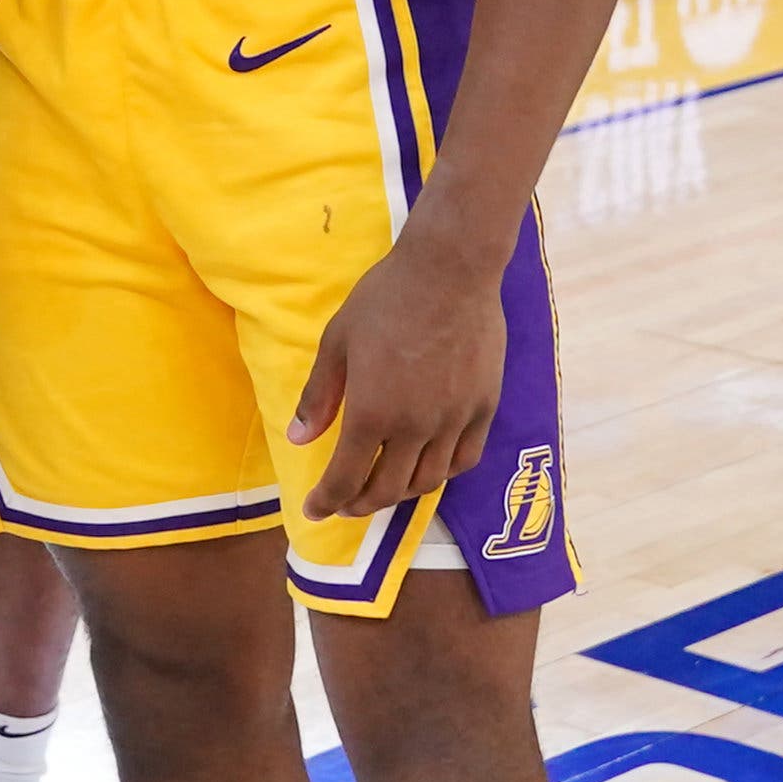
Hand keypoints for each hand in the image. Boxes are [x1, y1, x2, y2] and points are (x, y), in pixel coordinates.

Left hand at [287, 231, 509, 520]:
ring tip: (383, 488)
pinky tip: (428, 467)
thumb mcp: (337, 341)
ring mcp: (453, 421)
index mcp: (371, 414)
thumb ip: (320, 395)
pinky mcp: (483, 408)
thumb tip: (299, 439)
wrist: (451, 270)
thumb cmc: (386, 299)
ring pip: (427, 482)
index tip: (314, 510)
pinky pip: (464, 459)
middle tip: (345, 503)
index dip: (326, 502)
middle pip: (386, 490)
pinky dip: (442, 473)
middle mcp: (414, 429)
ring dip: (399, 494)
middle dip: (359, 504)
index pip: (345, 480)